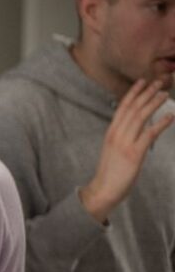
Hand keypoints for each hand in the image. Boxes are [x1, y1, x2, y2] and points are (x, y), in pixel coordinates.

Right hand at [80, 79, 173, 222]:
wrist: (104, 189)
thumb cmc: (110, 172)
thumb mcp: (113, 150)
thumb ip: (122, 137)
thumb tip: (135, 129)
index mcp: (111, 133)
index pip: (122, 108)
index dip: (133, 93)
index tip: (142, 81)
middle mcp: (117, 134)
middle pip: (133, 108)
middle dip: (146, 93)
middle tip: (159, 82)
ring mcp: (125, 143)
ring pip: (141, 117)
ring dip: (154, 103)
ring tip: (165, 94)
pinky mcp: (134, 153)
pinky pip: (150, 134)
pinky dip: (161, 123)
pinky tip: (170, 116)